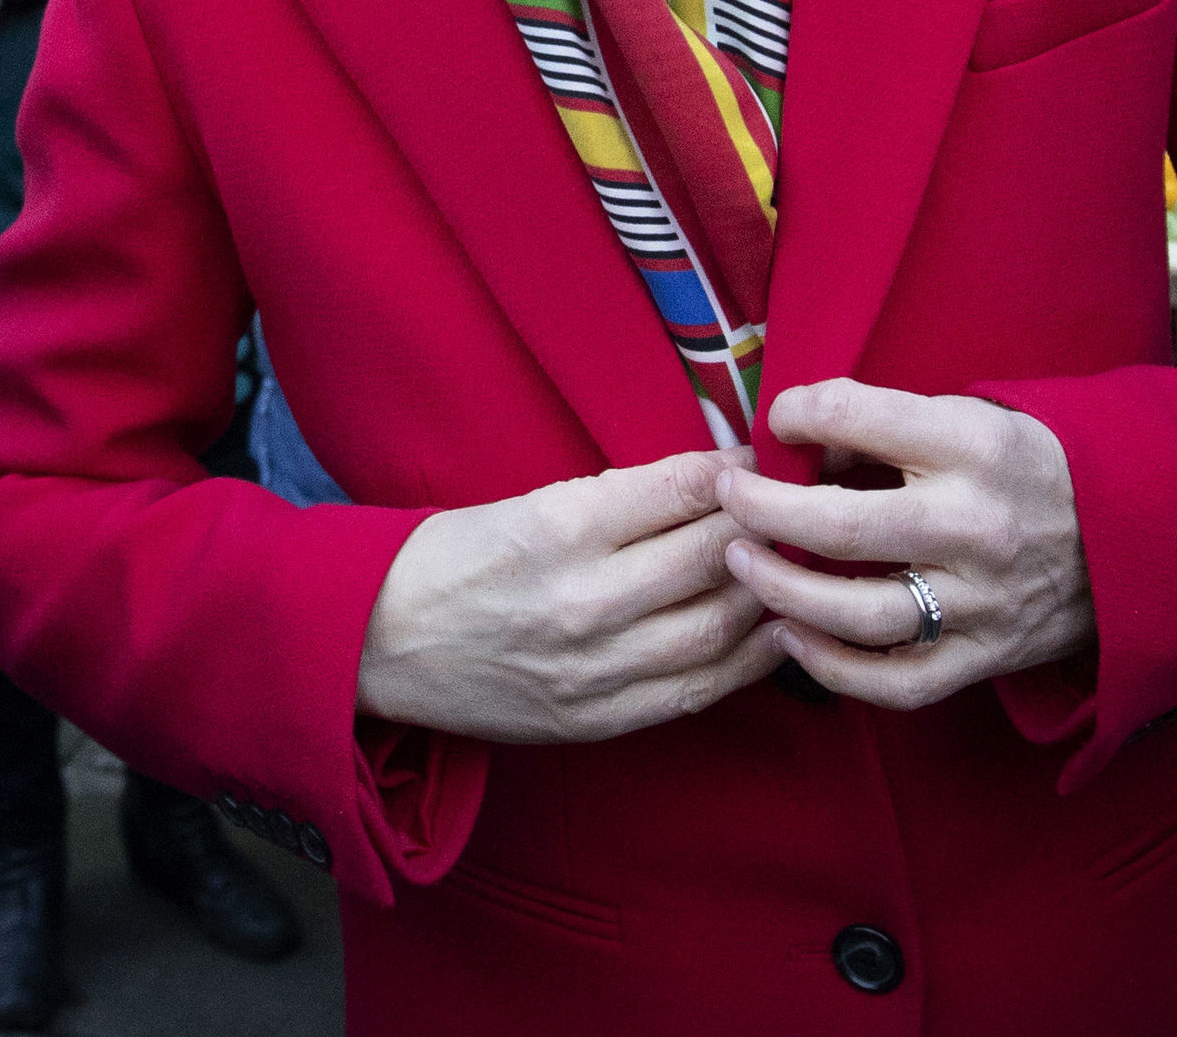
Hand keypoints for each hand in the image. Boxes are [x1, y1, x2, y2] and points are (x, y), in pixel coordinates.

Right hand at [357, 446, 788, 743]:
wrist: (377, 646)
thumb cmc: (451, 559)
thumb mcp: (526, 502)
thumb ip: (619, 498)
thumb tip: (711, 477)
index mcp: (560, 528)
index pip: (681, 490)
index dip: (734, 468)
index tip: (761, 456)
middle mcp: (584, 601)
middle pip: (712, 557)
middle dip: (766, 525)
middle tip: (798, 503)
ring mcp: (594, 670)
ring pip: (717, 627)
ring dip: (769, 593)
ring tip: (799, 565)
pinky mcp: (597, 720)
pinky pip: (695, 691)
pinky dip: (746, 661)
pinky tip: (773, 633)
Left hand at [715, 380, 1095, 709]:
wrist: (1141, 535)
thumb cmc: (1034, 467)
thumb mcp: (975, 418)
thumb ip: (887, 427)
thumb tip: (795, 439)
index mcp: (973, 445)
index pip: (854, 415)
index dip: (796, 412)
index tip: (776, 420)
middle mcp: (975, 524)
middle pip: (840, 526)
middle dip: (762, 510)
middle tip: (728, 497)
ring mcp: (981, 601)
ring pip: (858, 613)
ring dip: (782, 592)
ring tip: (741, 565)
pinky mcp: (986, 657)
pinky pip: (896, 681)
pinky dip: (833, 668)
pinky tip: (791, 639)